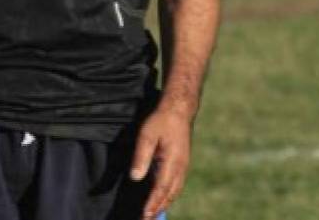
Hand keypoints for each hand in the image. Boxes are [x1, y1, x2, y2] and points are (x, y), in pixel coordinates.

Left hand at [130, 103, 192, 218]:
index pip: (161, 189)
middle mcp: (181, 169)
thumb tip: (135, 178)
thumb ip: (141, 157)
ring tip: (152, 214)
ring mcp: (184, 167)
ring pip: (174, 192)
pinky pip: (176, 185)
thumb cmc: (161, 121)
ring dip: (164, 204)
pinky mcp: (182, 163)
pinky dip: (168, 195)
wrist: (179, 110)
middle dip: (158, 209)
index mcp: (172, 163)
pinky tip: (161, 198)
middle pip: (169, 195)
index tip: (145, 216)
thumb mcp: (147, 136)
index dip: (152, 204)